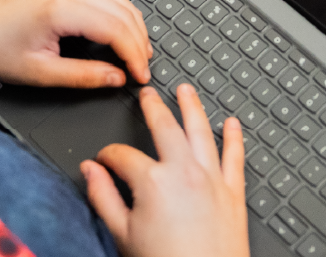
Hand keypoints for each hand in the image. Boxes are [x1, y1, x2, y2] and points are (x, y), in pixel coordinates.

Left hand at [0, 0, 151, 99]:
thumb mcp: (42, 74)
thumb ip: (84, 76)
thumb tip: (117, 78)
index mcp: (61, 10)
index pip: (115, 29)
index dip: (134, 55)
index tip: (140, 77)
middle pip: (122, 12)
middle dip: (139, 42)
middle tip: (143, 69)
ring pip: (117, 0)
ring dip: (133, 26)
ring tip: (139, 55)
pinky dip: (120, 15)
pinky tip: (124, 34)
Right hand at [83, 85, 248, 256]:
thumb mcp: (122, 234)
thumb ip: (102, 197)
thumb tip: (90, 171)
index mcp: (153, 181)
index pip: (122, 155)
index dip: (108, 156)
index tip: (103, 161)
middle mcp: (185, 172)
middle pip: (165, 127)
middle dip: (153, 108)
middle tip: (148, 95)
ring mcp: (212, 180)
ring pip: (202, 132)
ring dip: (193, 107)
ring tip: (187, 91)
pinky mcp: (233, 193)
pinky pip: (235, 157)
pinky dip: (235, 138)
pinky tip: (232, 124)